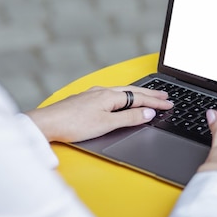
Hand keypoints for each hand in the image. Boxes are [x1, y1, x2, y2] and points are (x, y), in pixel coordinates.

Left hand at [25, 86, 173, 142]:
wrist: (47, 124)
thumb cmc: (73, 124)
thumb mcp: (106, 124)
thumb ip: (129, 117)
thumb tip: (148, 112)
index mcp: (110, 96)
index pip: (139, 98)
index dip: (156, 102)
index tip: (169, 104)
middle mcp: (102, 91)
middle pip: (132, 91)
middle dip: (151, 94)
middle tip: (166, 96)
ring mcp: (93, 94)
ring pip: (122, 91)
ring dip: (138, 94)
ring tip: (149, 96)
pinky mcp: (85, 100)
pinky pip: (112, 94)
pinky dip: (124, 96)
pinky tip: (122, 99)